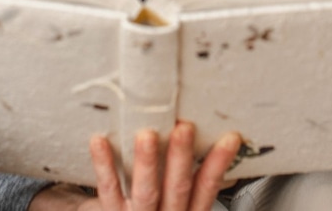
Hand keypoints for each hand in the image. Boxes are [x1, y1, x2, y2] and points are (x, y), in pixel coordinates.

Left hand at [31, 121, 241, 210]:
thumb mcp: (180, 204)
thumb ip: (191, 183)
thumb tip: (211, 141)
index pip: (206, 188)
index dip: (219, 164)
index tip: (230, 138)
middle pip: (178, 188)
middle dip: (181, 157)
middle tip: (184, 127)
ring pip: (146, 191)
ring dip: (147, 162)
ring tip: (147, 135)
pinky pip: (109, 189)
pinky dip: (104, 165)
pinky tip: (100, 141)